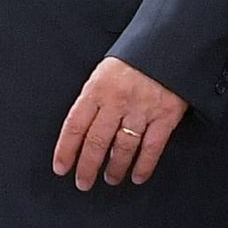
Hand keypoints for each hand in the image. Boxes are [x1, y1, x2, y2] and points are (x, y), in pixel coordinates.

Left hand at [52, 56, 187, 190]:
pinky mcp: (165, 117)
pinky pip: (152, 148)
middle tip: (83, 182)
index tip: (61, 167)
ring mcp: (141, 110)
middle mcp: (116, 101)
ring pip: (122, 147)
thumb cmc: (132, 61)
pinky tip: (137, 176)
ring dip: (114, 168)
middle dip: (87, 166)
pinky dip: (144, 165)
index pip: (75, 125)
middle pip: (96, 141)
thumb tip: (82, 129)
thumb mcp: (103, 73)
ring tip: (109, 178)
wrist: (167, 45)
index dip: (66, 149)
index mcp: (96, 89)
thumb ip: (93, 99)